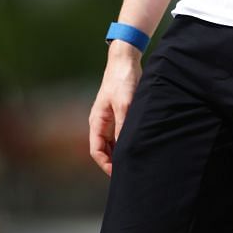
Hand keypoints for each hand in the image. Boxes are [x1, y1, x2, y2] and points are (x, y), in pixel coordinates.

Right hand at [88, 45, 141, 176]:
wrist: (125, 60)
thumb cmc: (122, 81)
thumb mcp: (125, 105)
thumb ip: (123, 127)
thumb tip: (125, 148)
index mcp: (97, 121)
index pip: (96, 150)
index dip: (105, 164)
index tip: (119, 172)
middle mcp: (100, 122)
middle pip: (103, 149)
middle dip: (113, 161)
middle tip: (128, 170)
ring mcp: (109, 118)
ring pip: (111, 142)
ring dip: (119, 152)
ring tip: (134, 161)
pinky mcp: (119, 112)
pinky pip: (119, 133)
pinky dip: (125, 141)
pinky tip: (136, 145)